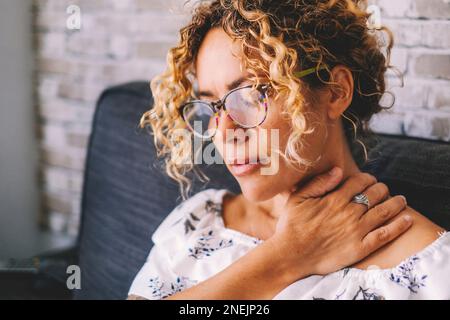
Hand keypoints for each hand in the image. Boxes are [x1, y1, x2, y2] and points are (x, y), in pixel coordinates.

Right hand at [271, 167, 411, 279]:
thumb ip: (319, 182)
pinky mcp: (360, 248)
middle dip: (382, 188)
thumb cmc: (291, 225)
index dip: (368, 178)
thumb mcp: (298, 198)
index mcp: (335, 199)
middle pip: (375, 194)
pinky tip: (407, 219)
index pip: (360, 181)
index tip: (370, 180)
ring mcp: (357, 230)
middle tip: (383, 189)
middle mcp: (349, 212)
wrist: (291, 254)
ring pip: (384, 211)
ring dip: (396, 203)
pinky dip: (399, 226)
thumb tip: (338, 169)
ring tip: (401, 200)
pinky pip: (385, 235)